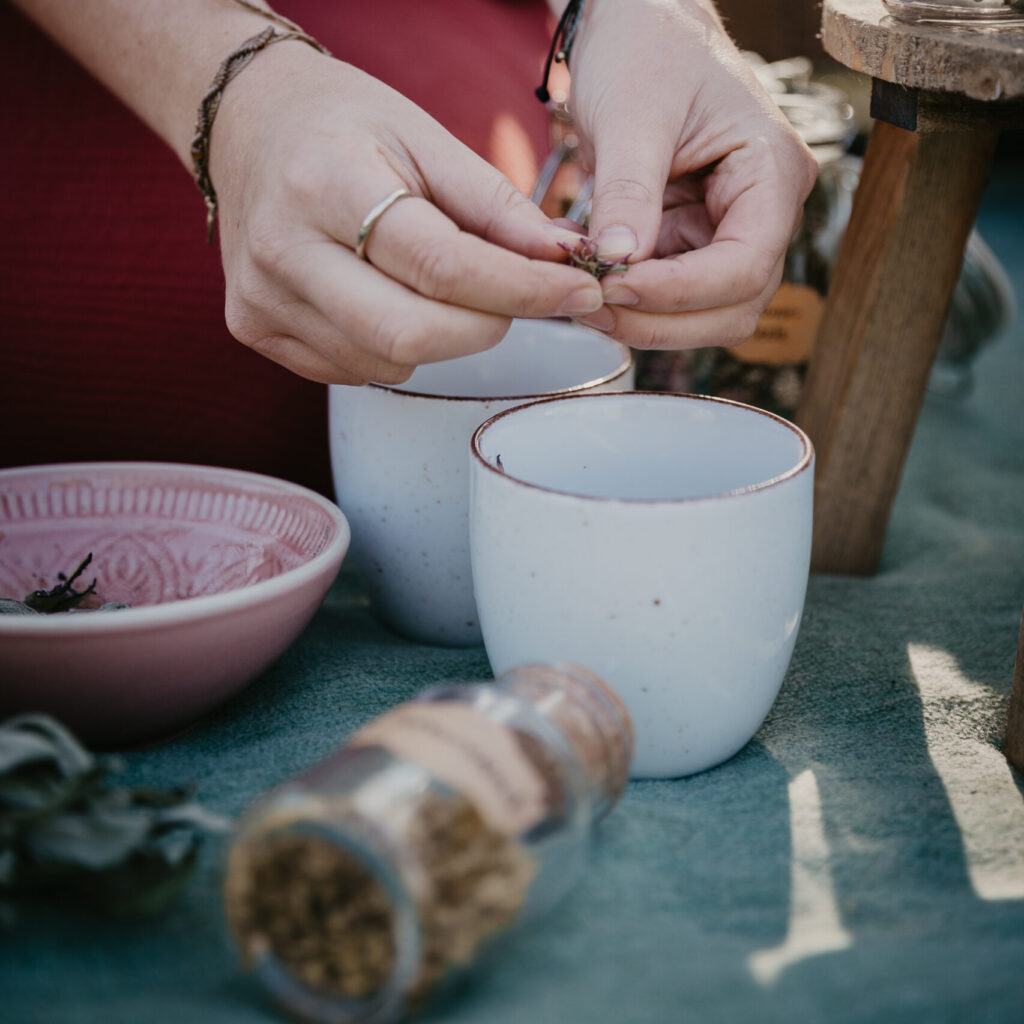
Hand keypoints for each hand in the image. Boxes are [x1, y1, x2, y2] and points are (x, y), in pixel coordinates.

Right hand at [209, 43, 603, 384]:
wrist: (247, 126)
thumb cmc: (344, 126)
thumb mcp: (427, 138)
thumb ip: (496, 207)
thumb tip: (561, 264)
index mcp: (325, 182)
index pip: (442, 267)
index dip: (521, 290)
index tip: (576, 292)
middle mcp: (282, 248)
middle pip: (411, 334)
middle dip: (486, 327)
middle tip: (513, 298)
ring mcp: (262, 297)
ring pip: (386, 362)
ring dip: (443, 339)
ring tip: (444, 288)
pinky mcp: (255, 328)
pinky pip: (353, 369)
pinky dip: (396, 348)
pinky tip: (394, 301)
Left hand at [564, 0, 818, 349]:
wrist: (636, 29)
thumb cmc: (648, 49)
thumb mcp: (634, 115)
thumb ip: (629, 191)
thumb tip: (618, 264)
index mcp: (772, 173)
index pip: (745, 266)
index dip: (680, 293)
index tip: (614, 288)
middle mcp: (763, 213)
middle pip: (731, 307)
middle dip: (661, 319)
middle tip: (590, 306)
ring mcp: (728, 232)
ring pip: (701, 314)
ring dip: (642, 317)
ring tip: (581, 289)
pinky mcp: (690, 242)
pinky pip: (667, 294)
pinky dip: (627, 296)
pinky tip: (585, 272)